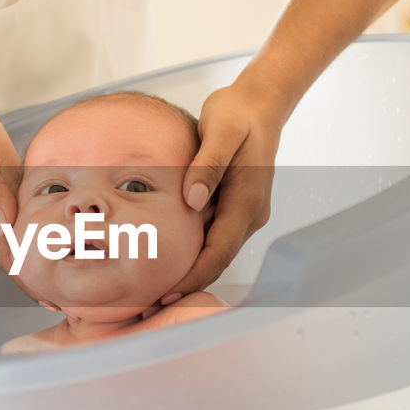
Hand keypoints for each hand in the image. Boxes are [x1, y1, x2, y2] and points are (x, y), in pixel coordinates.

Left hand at [158, 83, 282, 297]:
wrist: (258, 104)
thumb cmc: (237, 113)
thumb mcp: (220, 129)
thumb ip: (208, 164)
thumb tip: (192, 199)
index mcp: (247, 200)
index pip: (219, 250)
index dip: (193, 276)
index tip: (166, 294)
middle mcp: (250, 213)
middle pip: (217, 260)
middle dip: (187, 285)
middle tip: (150, 305)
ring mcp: (245, 213)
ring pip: (216, 252)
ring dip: (189, 273)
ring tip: (153, 293)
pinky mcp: (235, 208)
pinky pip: (213, 238)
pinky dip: (192, 254)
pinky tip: (166, 261)